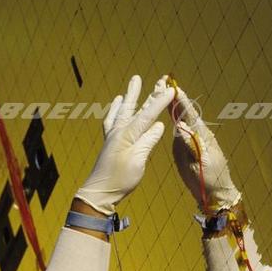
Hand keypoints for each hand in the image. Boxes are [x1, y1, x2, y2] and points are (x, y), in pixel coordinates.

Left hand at [75, 75, 173, 214]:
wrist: (99, 192)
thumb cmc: (120, 179)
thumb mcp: (138, 160)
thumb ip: (148, 141)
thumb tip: (159, 126)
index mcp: (128, 134)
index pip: (148, 114)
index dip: (160, 102)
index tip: (171, 90)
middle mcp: (119, 131)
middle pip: (134, 107)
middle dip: (142, 92)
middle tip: (145, 78)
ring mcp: (113, 136)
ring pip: (123, 111)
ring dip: (129, 97)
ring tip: (132, 85)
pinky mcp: (109, 143)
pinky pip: (112, 120)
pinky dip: (116, 111)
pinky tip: (118, 106)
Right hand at [170, 89, 241, 212]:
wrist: (214, 193)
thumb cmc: (211, 178)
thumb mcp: (201, 162)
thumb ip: (191, 144)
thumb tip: (181, 127)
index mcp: (202, 135)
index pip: (190, 114)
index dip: (181, 100)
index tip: (174, 87)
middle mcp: (195, 134)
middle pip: (184, 111)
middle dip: (174, 96)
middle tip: (164, 80)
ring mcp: (189, 140)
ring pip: (179, 118)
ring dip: (170, 104)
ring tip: (160, 89)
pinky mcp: (183, 148)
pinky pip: (176, 130)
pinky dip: (170, 118)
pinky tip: (164, 110)